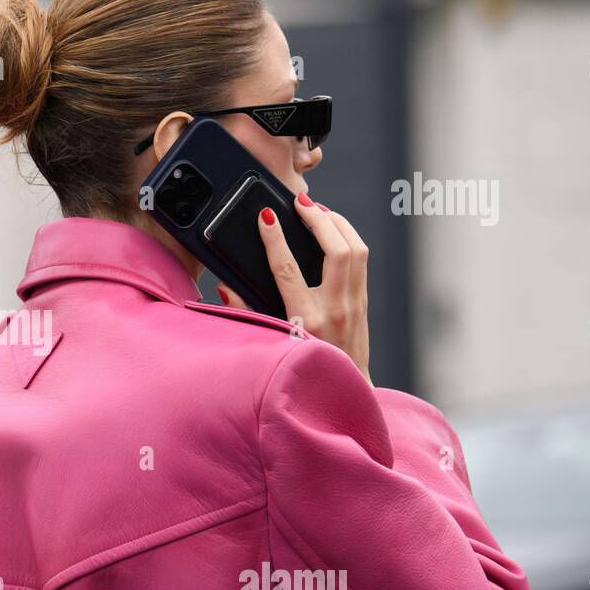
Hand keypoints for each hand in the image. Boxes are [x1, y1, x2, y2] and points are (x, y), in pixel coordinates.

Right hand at [216, 192, 372, 386]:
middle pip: (336, 249)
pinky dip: (347, 236)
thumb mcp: (269, 342)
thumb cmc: (301, 365)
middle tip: (300, 202)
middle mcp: (334, 308)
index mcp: (305, 319)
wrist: (344, 387)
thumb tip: (226, 288)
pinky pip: (360, 258)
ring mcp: (353, 304)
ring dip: (337, 223)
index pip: (287, 269)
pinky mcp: (363, 301)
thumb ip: (246, 314)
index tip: (267, 217)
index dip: (275, 239)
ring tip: (318, 210)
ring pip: (356, 248)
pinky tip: (332, 229)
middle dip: (319, 219)